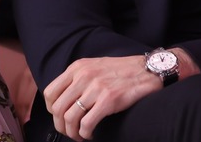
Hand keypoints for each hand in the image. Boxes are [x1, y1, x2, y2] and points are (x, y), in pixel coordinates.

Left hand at [43, 56, 160, 140]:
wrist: (151, 69)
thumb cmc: (125, 70)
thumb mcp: (96, 65)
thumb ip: (79, 78)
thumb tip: (63, 100)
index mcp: (78, 67)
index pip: (50, 93)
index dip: (52, 110)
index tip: (61, 116)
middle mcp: (84, 76)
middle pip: (57, 109)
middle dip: (61, 125)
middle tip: (70, 131)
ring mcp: (96, 87)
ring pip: (70, 118)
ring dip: (72, 132)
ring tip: (80, 135)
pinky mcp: (109, 99)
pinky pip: (86, 124)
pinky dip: (85, 134)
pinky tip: (91, 134)